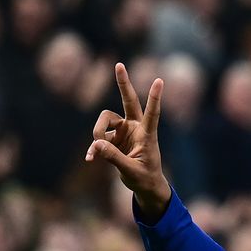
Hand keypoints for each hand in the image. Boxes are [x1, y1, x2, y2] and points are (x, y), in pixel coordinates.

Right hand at [85, 62, 170, 219]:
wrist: (145, 186)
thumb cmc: (145, 178)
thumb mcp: (130, 171)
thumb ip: (114, 157)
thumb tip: (96, 145)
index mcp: (147, 135)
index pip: (152, 113)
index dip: (154, 97)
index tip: (159, 80)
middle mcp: (135, 128)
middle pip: (128, 101)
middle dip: (123, 83)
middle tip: (119, 65)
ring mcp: (124, 131)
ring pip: (104, 120)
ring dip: (98, 133)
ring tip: (98, 153)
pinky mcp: (113, 138)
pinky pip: (98, 137)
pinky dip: (94, 148)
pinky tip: (90, 158)